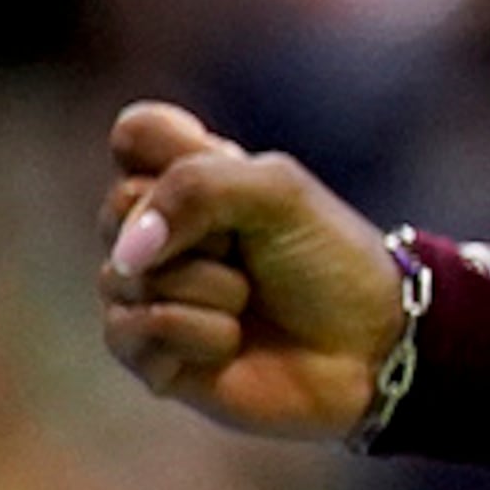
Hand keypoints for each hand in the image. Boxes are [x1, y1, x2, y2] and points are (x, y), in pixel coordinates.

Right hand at [94, 102, 404, 442]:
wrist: (370, 344)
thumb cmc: (329, 259)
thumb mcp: (277, 194)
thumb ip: (195, 189)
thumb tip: (127, 252)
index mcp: (192, 179)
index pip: (134, 134)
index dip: (172, 154)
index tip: (230, 174)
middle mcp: (160, 232)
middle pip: (119, 206)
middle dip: (198, 232)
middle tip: (246, 251)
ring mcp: (150, 293)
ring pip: (123, 275)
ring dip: (208, 288)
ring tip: (248, 300)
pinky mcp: (151, 355)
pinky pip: (129, 332)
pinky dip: (196, 333)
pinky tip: (231, 341)